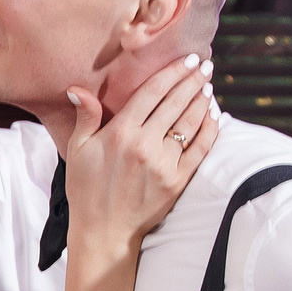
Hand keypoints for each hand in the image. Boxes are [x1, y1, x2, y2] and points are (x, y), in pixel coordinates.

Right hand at [61, 54, 219, 254]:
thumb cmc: (87, 190)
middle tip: (204, 64)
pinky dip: (209, 130)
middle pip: (176, 102)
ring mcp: (164, 164)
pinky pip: (200, 149)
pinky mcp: (178, 181)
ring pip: (190, 123)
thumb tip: (77, 89)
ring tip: (208, 85)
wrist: (104, 232)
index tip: (186, 58)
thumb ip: (85, 117)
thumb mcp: (77, 150)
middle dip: (192, 80)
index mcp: (120, 133)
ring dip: (202, 100)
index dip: (172, 72)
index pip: (153, 92)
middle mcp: (144, 145)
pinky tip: (213, 117)